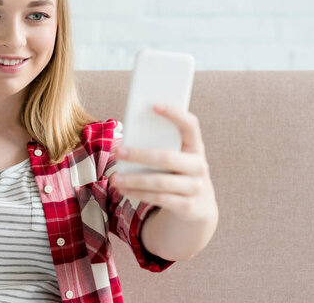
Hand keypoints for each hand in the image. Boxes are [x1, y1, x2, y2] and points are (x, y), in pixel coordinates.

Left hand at [110, 104, 216, 222]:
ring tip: (113, 178)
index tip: (153, 105)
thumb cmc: (176, 172)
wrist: (198, 206)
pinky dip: (138, 194)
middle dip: (138, 154)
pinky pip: (159, 199)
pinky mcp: (188, 207)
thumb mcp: (175, 157)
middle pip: (166, 157)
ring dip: (133, 179)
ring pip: (159, 182)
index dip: (175, 114)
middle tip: (116, 151)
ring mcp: (195, 188)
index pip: (190, 125)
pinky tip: (123, 190)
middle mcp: (199, 166)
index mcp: (195, 147)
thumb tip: (127, 139)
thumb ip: (159, 146)